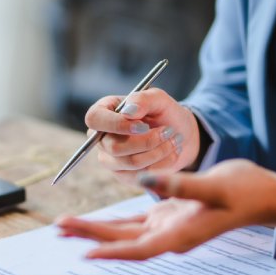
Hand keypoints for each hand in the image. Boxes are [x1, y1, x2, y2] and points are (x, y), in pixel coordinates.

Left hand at [55, 159, 275, 259]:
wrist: (263, 194)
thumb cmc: (244, 192)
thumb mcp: (215, 186)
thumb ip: (180, 185)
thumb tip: (148, 180)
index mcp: (180, 235)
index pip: (139, 248)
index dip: (112, 251)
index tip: (85, 254)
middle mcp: (169, 236)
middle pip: (122, 240)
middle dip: (89, 236)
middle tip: (58, 230)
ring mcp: (167, 227)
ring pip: (123, 231)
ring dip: (94, 229)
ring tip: (64, 227)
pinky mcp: (168, 215)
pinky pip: (134, 221)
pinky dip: (113, 221)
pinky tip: (93, 223)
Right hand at [84, 88, 201, 184]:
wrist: (180, 134)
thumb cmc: (164, 113)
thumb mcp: (158, 99)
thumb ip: (142, 100)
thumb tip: (128, 112)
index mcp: (103, 112)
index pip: (95, 119)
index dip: (116, 124)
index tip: (143, 126)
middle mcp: (102, 138)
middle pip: (114, 147)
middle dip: (147, 141)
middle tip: (168, 131)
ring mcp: (111, 159)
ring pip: (131, 163)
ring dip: (159, 151)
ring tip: (174, 140)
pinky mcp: (124, 175)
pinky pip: (142, 175)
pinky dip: (163, 164)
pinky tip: (172, 152)